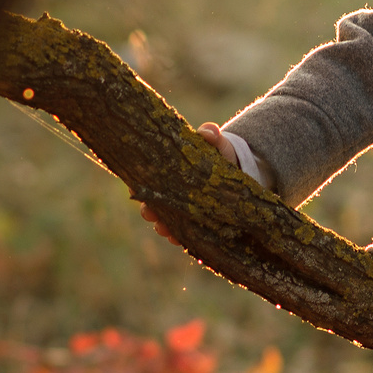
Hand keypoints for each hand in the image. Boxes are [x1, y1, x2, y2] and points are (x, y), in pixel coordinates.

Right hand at [141, 123, 237, 244]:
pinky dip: (180, 238)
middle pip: (151, 205)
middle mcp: (170, 195)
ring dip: (163, 227)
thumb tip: (209, 131)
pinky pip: (184, 235)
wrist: (237, 172)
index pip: (145, 181)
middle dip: (149, 210)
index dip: (138, 185)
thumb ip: (212, 136)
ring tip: (167, 231)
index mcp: (167, 174)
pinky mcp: (195, 225)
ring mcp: (181, 212)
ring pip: (165, 223)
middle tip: (150, 212)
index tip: (136, 187)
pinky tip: (181, 240)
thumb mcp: (217, 144)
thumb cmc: (219, 155)